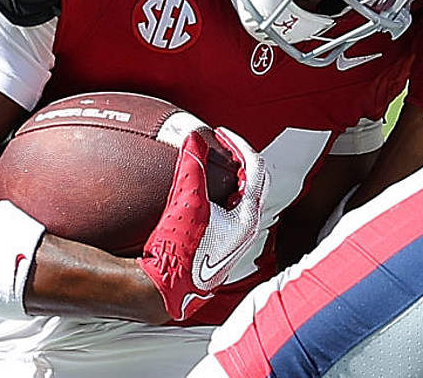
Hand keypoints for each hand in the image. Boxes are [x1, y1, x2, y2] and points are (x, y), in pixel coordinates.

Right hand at [137, 126, 267, 320]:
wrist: (165, 289)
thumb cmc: (179, 252)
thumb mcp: (185, 201)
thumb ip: (192, 165)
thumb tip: (194, 137)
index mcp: (247, 217)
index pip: (255, 167)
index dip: (238, 144)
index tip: (219, 133)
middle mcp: (247, 229)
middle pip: (256, 182)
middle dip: (242, 158)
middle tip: (222, 145)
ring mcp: (237, 239)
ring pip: (245, 197)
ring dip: (233, 176)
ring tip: (214, 163)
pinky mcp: (223, 245)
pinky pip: (232, 210)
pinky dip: (224, 193)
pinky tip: (203, 192)